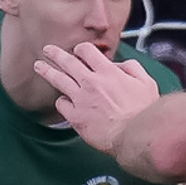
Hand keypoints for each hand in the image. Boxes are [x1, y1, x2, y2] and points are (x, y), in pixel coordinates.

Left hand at [35, 42, 164, 155]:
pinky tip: (63, 101)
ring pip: (58, 79)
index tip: (79, 51)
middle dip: (55, 53)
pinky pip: (61, 104)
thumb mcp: (147, 82)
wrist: (135, 135)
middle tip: (48, 50)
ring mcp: (81, 99)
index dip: (81, 49)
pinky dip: (62, 102)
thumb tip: (119, 65)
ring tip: (39, 66)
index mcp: (108, 72)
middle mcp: (91, 82)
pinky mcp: (76, 117)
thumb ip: (132, 68)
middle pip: (67, 61)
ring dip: (46, 70)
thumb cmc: (144, 112)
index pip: (86, 51)